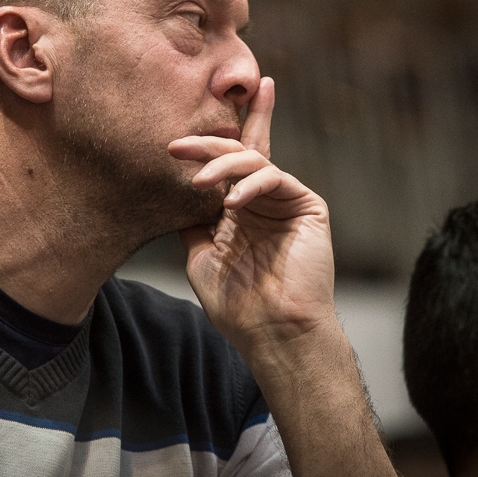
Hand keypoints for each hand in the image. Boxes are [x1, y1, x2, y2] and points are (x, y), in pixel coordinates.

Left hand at [168, 77, 336, 355]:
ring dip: (222, 164)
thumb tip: (170, 195)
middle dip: (208, 143)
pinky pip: (276, 178)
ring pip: (254, 160)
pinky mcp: (307, 205)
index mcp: (238, 211)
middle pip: (239, 153)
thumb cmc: (238, 306)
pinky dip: (251, 185)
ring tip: (198, 182)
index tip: (171, 146)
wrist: (273, 332)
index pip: (223, 168)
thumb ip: (192, 223)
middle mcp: (261, 200)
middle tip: (179, 146)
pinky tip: (231, 203)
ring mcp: (284, 200)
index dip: (202, 149)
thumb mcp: (200, 257)